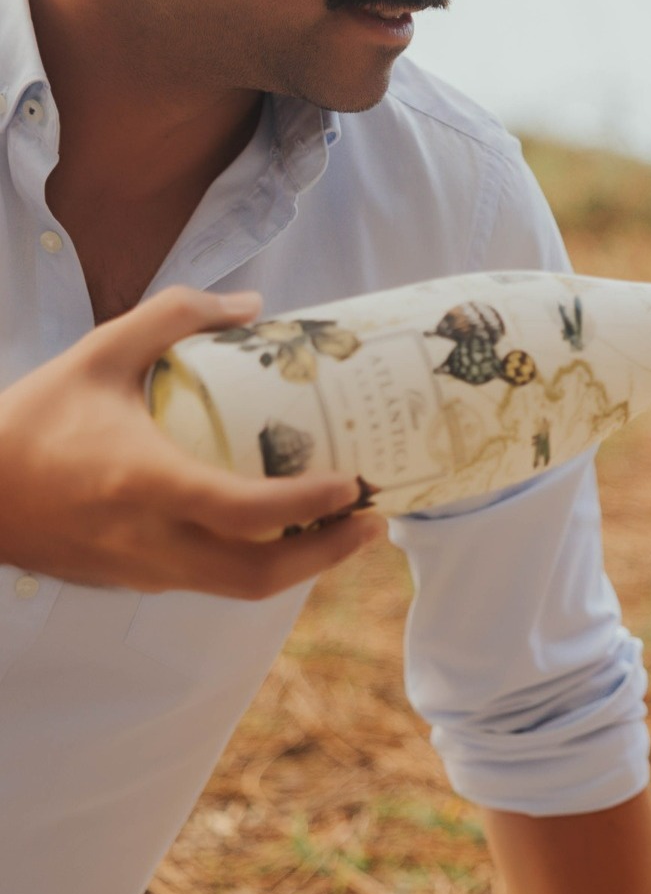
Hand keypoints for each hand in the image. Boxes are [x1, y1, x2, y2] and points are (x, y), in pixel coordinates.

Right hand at [0, 285, 385, 595]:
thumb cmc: (33, 418)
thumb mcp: (100, 351)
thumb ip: (174, 317)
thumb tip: (251, 305)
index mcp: (143, 483)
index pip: (242, 512)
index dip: (306, 505)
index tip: (353, 485)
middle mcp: (148, 541)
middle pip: (256, 575)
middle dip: (327, 555)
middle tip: (374, 518)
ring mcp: (141, 571)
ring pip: (237, 588)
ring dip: (300, 566)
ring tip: (345, 529)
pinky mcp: (135, 582)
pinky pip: (210, 582)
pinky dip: (258, 566)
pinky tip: (283, 534)